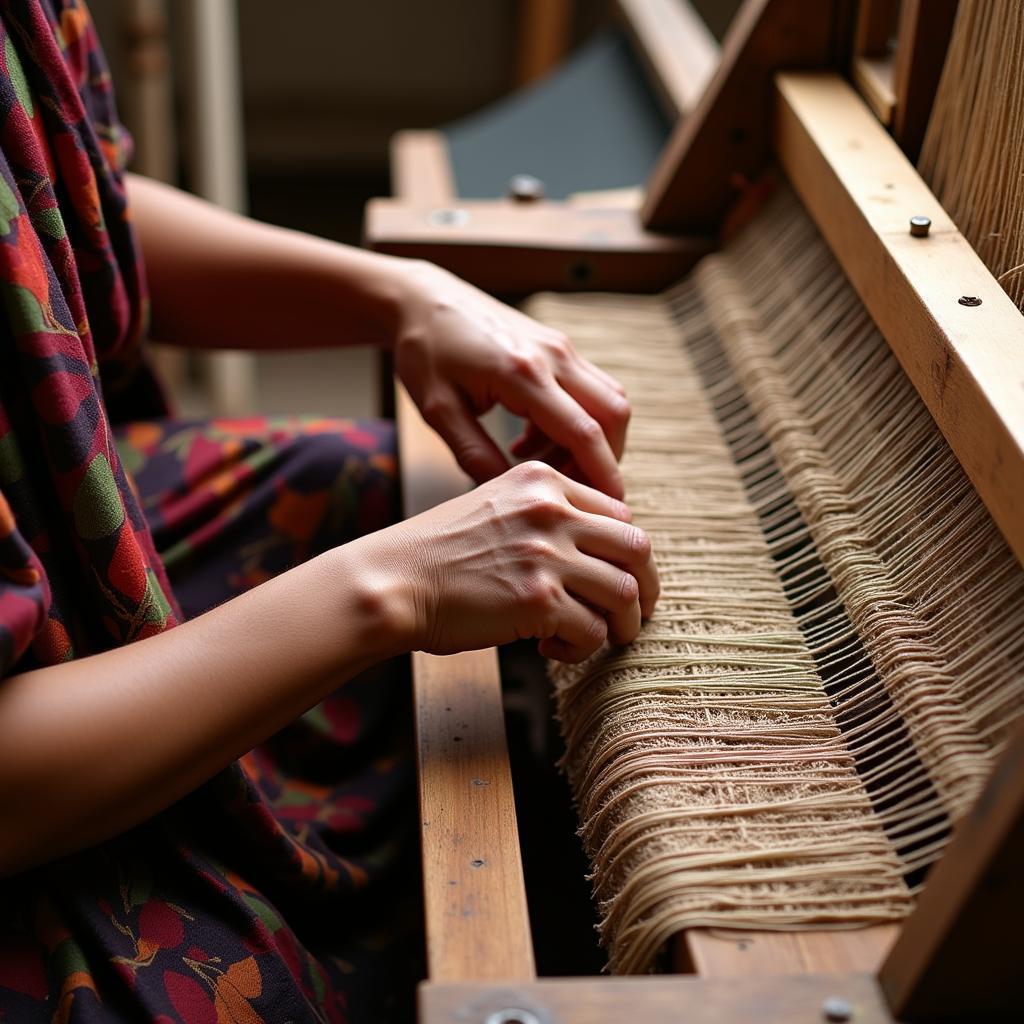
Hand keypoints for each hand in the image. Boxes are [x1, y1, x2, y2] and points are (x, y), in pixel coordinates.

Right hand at [361, 461, 658, 662]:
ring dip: (621, 624)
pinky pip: (591, 631)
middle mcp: (551, 510)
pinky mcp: (538, 601)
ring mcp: (546, 555)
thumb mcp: (495, 507)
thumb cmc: (438, 553)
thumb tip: (600, 552)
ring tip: (601, 637)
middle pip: (636, 547)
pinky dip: (582, 648)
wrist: (392, 581)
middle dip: (646, 587)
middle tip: (638, 613)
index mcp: (542, 482)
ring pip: (625, 592)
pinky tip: (553, 649)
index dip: (625, 551)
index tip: (619, 575)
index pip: (617, 512)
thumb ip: (546, 516)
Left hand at [394, 262, 630, 498]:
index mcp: (522, 373)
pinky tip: (532, 442)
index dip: (603, 474)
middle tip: (575, 491)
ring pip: (608, 400)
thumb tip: (511, 496)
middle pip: (613, 415)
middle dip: (606, 459)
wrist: (423, 300)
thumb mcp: (439, 412)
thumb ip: (475, 456)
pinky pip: (589, 390)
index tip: (610, 508)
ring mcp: (560, 348)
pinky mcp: (558, 347)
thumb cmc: (425, 352)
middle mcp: (553, 356)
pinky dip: (576, 423)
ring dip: (591, 441)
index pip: (584, 432)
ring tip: (543, 467)